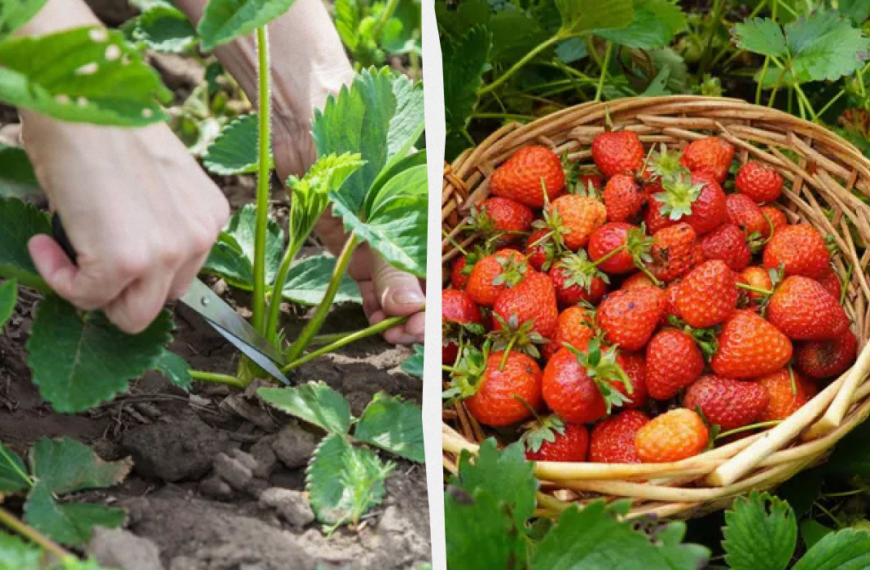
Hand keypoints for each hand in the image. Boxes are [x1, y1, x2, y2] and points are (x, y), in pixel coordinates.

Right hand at [21, 115, 229, 333]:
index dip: (141, 272)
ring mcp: (168, 250)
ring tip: (65, 247)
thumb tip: (130, 263)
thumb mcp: (152, 180)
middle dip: (123, 288)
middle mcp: (199, 236)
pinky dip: (59, 279)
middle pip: (163, 300)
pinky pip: (88, 298)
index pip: (181, 275)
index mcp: (210, 216)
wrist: (79, 97)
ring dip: (94, 291)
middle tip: (86, 256)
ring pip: (133, 314)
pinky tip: (44, 244)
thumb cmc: (105, 125)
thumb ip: (156, 221)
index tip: (107, 252)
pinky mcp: (128, 260)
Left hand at [175, 0, 425, 343]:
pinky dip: (369, 301)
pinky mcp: (351, 240)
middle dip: (411, 316)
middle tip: (398, 340)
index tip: (421, 331)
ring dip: (390, 314)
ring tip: (385, 337)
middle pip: (419, 284)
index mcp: (426, 215)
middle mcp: (406, 228)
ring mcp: (379, 236)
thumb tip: (410, 309)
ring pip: (392, 288)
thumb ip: (390, 263)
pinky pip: (365, 280)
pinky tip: (372, 321)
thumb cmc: (352, 147)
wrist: (306, 115)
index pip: (439, 269)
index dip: (435, 305)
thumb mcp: (373, 210)